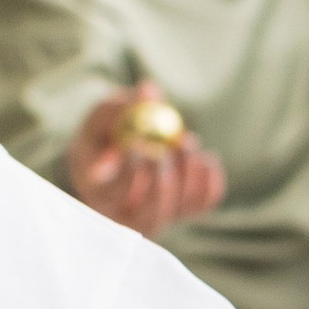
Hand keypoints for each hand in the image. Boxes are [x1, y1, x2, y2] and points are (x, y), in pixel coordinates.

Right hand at [66, 81, 226, 236]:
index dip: (129, 173)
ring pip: (175, 208)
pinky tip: (205, 160)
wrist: (114, 156)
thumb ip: (120, 106)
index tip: (139, 144)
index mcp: (98, 191)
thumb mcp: (103, 117)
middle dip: (165, 177)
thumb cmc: (105, 134)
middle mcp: (125, 215)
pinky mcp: (182, 213)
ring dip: (188, 174)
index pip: (113, 193)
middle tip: (176, 143)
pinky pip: (203, 204)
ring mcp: (155, 217)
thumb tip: (148, 91)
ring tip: (186, 141)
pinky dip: (210, 181)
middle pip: (149, 210)